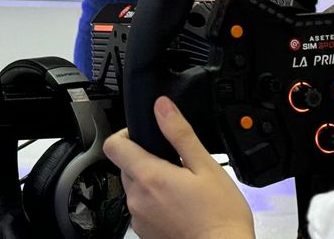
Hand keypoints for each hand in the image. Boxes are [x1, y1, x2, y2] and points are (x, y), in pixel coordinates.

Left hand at [103, 97, 253, 238]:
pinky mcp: (145, 232)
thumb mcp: (205, 166)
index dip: (126, 134)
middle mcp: (137, 198)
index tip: (145, 135)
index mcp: (149, 177)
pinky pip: (142, 207)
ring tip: (181, 187)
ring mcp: (139, 218)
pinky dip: (154, 202)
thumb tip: (163, 107)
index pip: (114, 145)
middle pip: (126, 165)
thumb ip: (180, 133)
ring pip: (134, 187)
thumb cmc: (219, 216)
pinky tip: (178, 205)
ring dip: (151, 182)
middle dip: (146, 159)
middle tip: (175, 163)